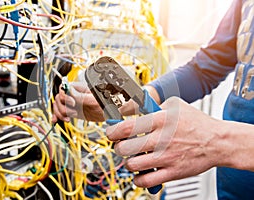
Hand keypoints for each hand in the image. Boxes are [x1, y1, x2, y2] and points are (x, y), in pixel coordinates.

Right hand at [52, 82, 104, 121]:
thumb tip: (70, 92)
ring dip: (60, 113)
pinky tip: (56, 120)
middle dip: (62, 107)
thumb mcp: (94, 100)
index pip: (63, 87)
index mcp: (79, 88)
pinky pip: (61, 113)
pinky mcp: (73, 111)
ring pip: (58, 106)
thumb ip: (81, 96)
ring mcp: (73, 104)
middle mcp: (74, 95)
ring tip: (68, 118)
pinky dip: (57, 116)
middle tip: (72, 113)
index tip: (72, 103)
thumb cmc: (106, 103)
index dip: (65, 95)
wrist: (110, 113)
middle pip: (59, 98)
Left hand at [106, 97, 225, 187]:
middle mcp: (161, 139)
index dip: (112, 131)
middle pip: (125, 147)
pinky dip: (138, 179)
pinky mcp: (172, 172)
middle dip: (118, 147)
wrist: (217, 142)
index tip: (111, 132)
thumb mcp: (174, 104)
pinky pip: (146, 181)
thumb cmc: (196, 123)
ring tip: (132, 158)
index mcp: (160, 120)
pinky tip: (140, 173)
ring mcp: (166, 157)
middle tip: (121, 145)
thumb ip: (153, 105)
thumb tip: (132, 108)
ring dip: (128, 162)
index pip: (126, 127)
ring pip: (132, 165)